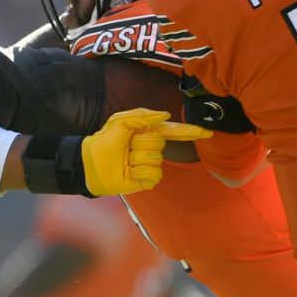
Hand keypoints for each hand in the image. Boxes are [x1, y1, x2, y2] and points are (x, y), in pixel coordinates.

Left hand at [81, 108, 212, 195]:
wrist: (90, 163)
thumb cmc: (104, 141)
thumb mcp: (120, 122)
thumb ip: (142, 115)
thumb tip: (166, 115)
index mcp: (147, 132)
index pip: (173, 131)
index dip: (189, 131)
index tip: (206, 132)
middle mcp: (151, 148)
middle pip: (160, 142)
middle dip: (141, 142)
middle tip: (126, 146)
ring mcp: (150, 164)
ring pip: (156, 159)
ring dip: (137, 158)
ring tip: (124, 160)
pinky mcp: (147, 180)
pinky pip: (154, 174)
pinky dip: (139, 172)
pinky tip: (129, 172)